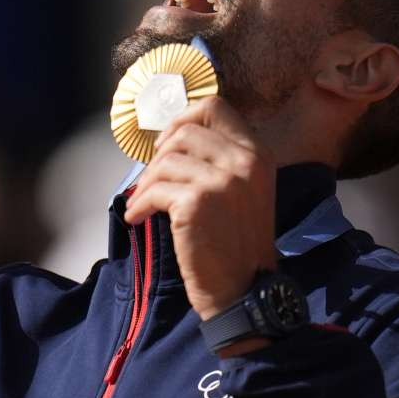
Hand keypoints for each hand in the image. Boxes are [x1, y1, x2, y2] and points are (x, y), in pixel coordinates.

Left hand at [123, 97, 277, 321]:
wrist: (244, 290)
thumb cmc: (237, 243)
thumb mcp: (244, 191)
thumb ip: (220, 160)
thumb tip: (171, 137)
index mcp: (258, 154)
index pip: (215, 107)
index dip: (183, 120)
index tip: (167, 145)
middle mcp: (245, 161)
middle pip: (184, 131)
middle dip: (159, 156)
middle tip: (153, 182)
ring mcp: (223, 180)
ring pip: (165, 160)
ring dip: (147, 183)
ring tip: (145, 204)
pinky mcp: (197, 202)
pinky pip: (154, 190)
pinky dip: (140, 204)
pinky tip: (140, 219)